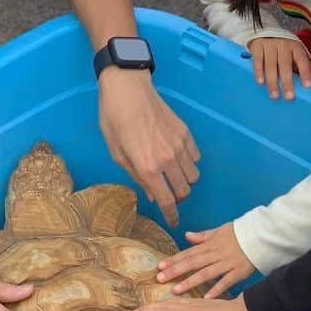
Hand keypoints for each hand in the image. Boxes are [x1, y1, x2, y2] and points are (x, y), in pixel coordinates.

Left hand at [98, 69, 200, 225]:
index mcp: (147, 167)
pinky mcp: (186, 133)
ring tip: (172, 176)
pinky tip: (177, 158)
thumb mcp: (117, 154)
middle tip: (168, 194)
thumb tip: (153, 195)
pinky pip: (196, 157)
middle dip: (178, 198)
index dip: (171, 215)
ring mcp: (180, 145)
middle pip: (184, 191)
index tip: (173, 221)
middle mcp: (168, 160)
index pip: (167, 201)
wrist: (128, 89)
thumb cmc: (114, 120)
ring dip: (185, 181)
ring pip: (194, 176)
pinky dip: (189, 163)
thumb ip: (137, 177)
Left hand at [156, 223, 254, 298]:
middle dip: (175, 271)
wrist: (262, 235)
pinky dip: (216, 289)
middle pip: (193, 263)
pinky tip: (205, 298)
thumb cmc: (240, 233)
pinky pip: (226, 282)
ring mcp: (227, 263)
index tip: (159, 267)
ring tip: (176, 290)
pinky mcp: (239, 272)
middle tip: (160, 280)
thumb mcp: (220, 230)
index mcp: (210, 245)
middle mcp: (216, 254)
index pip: (188, 253)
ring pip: (206, 273)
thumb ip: (203, 236)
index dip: (173, 260)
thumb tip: (186, 235)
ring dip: (190, 282)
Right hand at [249, 37, 310, 99]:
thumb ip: (304, 67)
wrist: (266, 32)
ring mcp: (270, 45)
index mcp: (296, 47)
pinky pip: (258, 60)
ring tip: (274, 95)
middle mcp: (283, 45)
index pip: (302, 60)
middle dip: (287, 81)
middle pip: (285, 65)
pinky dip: (259, 71)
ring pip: (271, 64)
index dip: (305, 72)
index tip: (307, 86)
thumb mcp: (296, 54)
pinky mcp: (257, 46)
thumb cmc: (284, 49)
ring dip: (272, 81)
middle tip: (289, 97)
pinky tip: (261, 82)